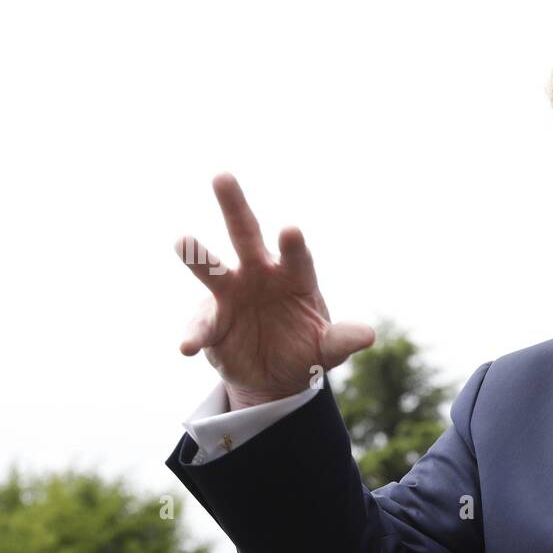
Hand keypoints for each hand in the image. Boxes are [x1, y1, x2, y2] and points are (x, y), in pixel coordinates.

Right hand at [173, 173, 374, 408]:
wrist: (275, 376)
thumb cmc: (306, 349)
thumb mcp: (328, 348)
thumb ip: (343, 339)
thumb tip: (369, 336)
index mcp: (294, 276)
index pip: (296, 256)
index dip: (293, 245)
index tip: (290, 230)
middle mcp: (259, 275)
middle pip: (246, 236)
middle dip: (235, 207)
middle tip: (223, 176)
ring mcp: (230, 295)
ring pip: (212, 270)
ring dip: (198, 256)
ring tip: (183, 241)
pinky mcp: (210, 322)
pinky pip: (200, 327)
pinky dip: (193, 335)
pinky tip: (186, 347)